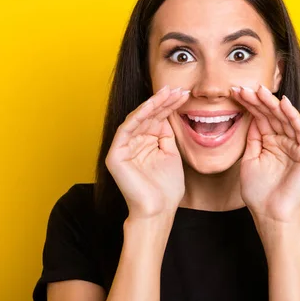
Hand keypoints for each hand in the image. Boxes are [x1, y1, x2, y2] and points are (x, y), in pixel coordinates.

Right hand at [105, 85, 189, 219]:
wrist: (158, 211)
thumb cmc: (166, 189)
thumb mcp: (171, 155)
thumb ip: (167, 135)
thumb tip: (168, 114)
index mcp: (145, 143)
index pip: (156, 119)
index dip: (169, 105)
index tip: (184, 94)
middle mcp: (132, 143)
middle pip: (148, 116)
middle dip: (163, 101)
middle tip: (177, 89)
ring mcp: (122, 148)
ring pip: (138, 118)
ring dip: (154, 104)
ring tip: (169, 93)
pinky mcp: (115, 154)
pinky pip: (127, 128)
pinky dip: (140, 115)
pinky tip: (153, 105)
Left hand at [231, 84, 299, 223]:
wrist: (270, 215)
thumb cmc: (258, 192)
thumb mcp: (250, 159)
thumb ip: (253, 138)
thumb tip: (250, 117)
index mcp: (272, 142)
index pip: (261, 117)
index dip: (249, 104)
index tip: (235, 92)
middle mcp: (286, 141)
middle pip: (272, 115)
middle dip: (258, 100)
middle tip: (244, 87)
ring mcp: (297, 147)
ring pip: (285, 119)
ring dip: (272, 104)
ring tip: (259, 90)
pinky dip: (292, 116)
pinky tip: (282, 103)